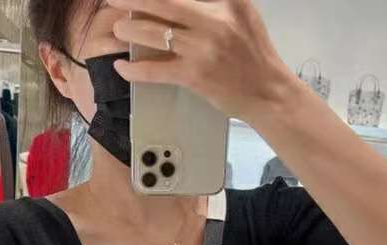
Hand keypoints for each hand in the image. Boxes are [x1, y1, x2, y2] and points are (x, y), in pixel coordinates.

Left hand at [106, 0, 298, 121]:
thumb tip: (179, 2)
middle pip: (161, 2)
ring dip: (130, 30)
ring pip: (154, 33)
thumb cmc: (253, 54)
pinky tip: (123, 66)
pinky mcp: (195, 75)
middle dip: (132, 0)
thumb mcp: (242, 12)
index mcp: (226, 0)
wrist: (268, 92)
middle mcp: (213, 19)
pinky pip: (156, 69)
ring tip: (118, 29)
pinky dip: (135, 69)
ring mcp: (202, 48)